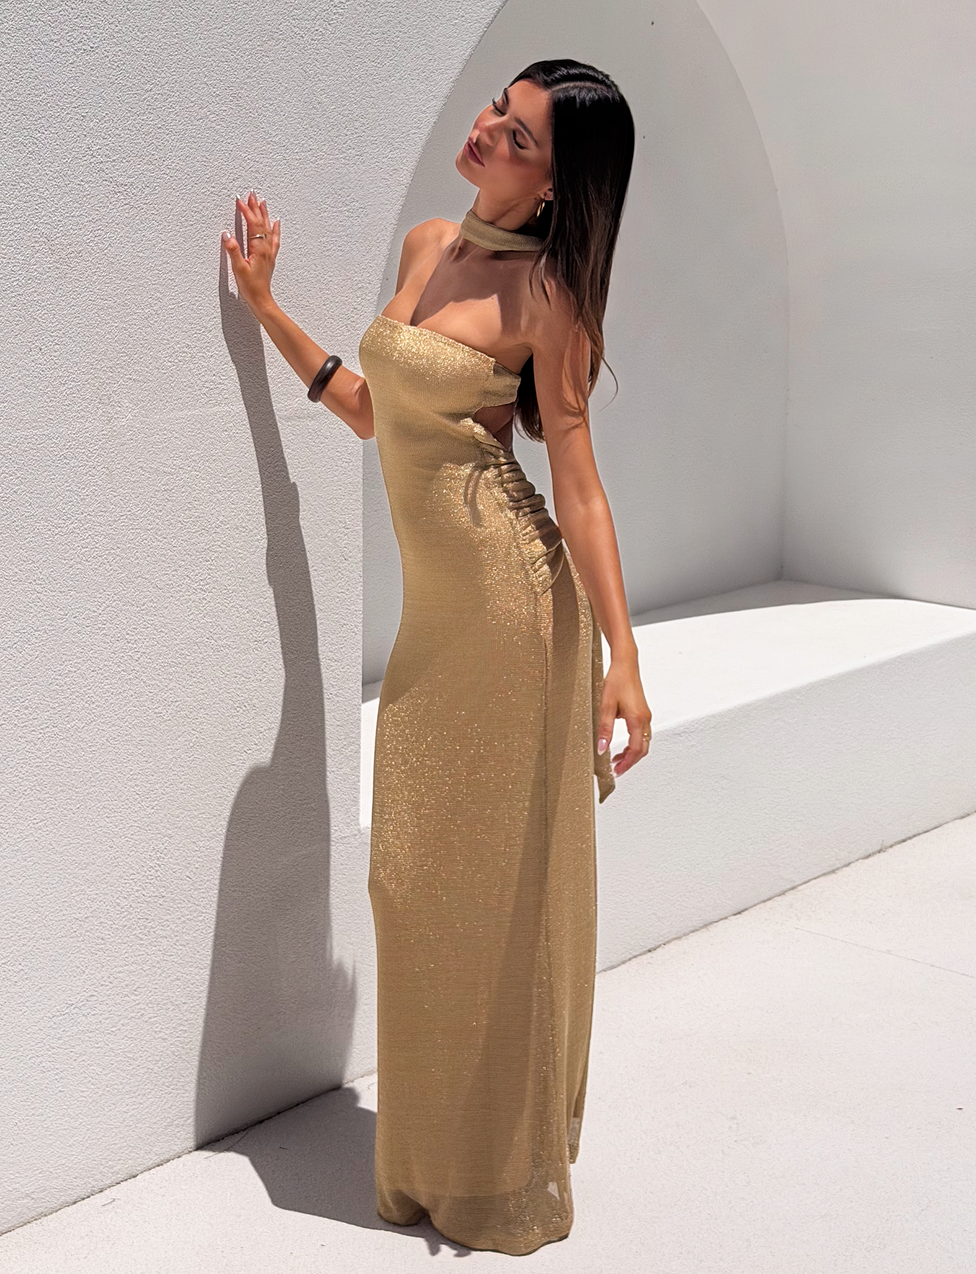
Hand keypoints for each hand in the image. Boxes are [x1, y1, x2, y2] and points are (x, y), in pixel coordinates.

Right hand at [221, 191, 280, 315]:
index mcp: (258, 249)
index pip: (252, 224)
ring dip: (264, 214)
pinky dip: (275, 229)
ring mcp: (269, 252)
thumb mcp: (238, 269)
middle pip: (261, 223)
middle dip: (256, 207)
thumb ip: (233, 251)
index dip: (246, 211)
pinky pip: (274, 239)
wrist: (261, 300)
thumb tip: (227, 234)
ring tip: (262, 202)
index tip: (240, 200)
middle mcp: (266, 248)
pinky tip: (276, 222)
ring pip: (268, 228)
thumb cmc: (250, 287)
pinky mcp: (269, 257)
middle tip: (252, 194)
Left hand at [596, 657, 651, 778]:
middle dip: (630, 761)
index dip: (627, 763)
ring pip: (643, 742)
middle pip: (643, 749)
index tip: (617, 771)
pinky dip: (634, 743)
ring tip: (617, 758)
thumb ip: (604, 729)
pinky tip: (622, 743)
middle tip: (616, 768)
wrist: (625, 664)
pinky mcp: (643, 712)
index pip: (636, 750)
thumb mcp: (606, 705)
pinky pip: (642, 734)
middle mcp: (645, 719)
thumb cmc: (617, 680)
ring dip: (632, 753)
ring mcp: (645, 716)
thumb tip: (602, 747)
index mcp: (637, 719)